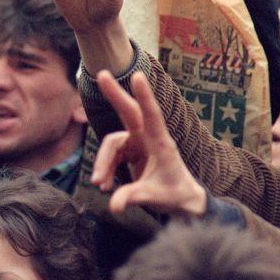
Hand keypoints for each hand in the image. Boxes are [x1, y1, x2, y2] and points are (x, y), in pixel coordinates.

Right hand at [92, 71, 206, 216]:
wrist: (180, 200)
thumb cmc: (174, 194)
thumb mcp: (154, 197)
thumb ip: (132, 197)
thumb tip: (113, 206)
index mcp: (161, 143)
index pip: (152, 116)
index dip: (144, 97)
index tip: (137, 76)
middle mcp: (148, 138)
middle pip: (129, 112)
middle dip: (115, 94)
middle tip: (102, 74)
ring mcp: (137, 143)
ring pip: (112, 144)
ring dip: (103, 163)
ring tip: (100, 184)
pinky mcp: (129, 151)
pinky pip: (111, 155)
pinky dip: (105, 169)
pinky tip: (104, 185)